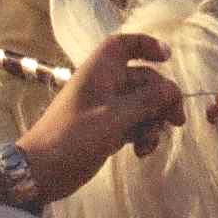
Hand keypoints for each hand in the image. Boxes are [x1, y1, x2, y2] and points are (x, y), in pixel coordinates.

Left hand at [15, 32, 187, 201]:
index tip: (168, 58)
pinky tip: (141, 152)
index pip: (124, 44)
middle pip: (143, 80)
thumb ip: (147, 101)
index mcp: (100, 72)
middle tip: (176, 121)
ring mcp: (106, 109)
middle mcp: (104, 85)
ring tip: (149, 144)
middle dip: (162, 99)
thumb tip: (173, 89)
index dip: (146, 44)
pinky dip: (142, 135)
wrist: (40, 172)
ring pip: (142, 105)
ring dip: (153, 122)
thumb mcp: (114, 118)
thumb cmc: (73, 137)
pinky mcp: (107, 130)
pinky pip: (134, 124)